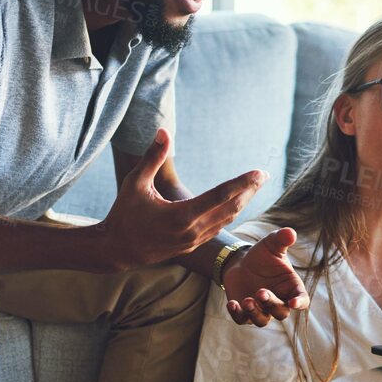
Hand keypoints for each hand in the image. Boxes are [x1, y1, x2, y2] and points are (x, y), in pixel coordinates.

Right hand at [99, 129, 263, 269]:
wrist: (117, 250)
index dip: (242, 182)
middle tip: (264, 175)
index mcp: (180, 215)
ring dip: (242, 202)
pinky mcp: (191, 246)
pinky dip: (230, 214)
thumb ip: (152, 158)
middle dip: (249, 190)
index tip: (259, 172)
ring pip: (226, 219)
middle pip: (230, 208)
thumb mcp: (134, 183)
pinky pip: (217, 228)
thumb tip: (163, 131)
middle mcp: (192, 231)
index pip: (220, 195)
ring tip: (254, 186)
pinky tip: (236, 204)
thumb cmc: (123, 214)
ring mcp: (193, 241)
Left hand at [222, 227, 309, 325]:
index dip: (299, 303)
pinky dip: (237, 314)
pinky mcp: (244, 313)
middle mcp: (278, 302)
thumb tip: (290, 232)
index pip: (302, 300)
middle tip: (261, 292)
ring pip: (262, 320)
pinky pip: (242, 319)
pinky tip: (231, 303)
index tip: (294, 302)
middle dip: (272, 304)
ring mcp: (262, 310)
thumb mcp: (271, 245)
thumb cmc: (263, 255)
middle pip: (281, 312)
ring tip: (246, 300)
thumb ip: (281, 239)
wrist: (241, 262)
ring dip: (255, 313)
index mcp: (291, 288)